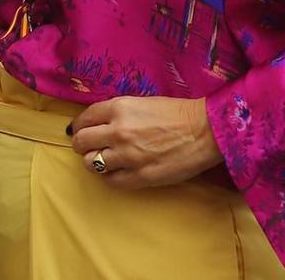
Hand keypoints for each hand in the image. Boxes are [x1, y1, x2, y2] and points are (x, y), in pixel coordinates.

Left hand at [68, 96, 221, 189]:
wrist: (205, 131)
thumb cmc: (177, 113)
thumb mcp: (142, 102)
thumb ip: (119, 112)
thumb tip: (99, 123)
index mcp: (119, 108)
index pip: (85, 119)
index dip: (79, 126)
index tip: (79, 130)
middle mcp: (118, 131)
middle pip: (81, 142)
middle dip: (81, 144)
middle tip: (87, 146)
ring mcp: (128, 156)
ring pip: (91, 163)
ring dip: (94, 161)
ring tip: (103, 160)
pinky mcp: (139, 177)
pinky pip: (111, 181)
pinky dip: (110, 177)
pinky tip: (117, 172)